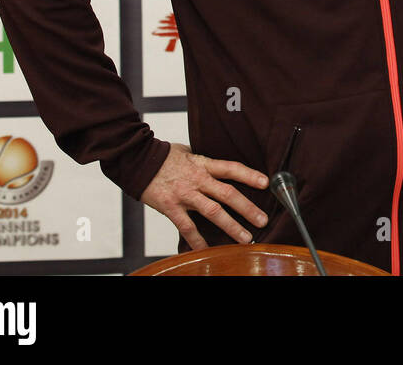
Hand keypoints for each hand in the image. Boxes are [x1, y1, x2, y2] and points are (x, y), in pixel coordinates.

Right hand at [140, 143, 270, 250]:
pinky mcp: (171, 207)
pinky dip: (197, 240)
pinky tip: (207, 250)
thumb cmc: (163, 156)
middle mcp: (197, 179)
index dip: (249, 175)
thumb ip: (202, 161)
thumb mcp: (187, 152)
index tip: (266, 183)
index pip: (231, 168)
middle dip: (248, 208)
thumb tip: (215, 165)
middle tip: (263, 220)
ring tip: (245, 238)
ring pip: (213, 212)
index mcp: (203, 164)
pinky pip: (187, 227)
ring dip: (231, 226)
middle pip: (228, 194)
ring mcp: (185, 194)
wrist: (137, 160)